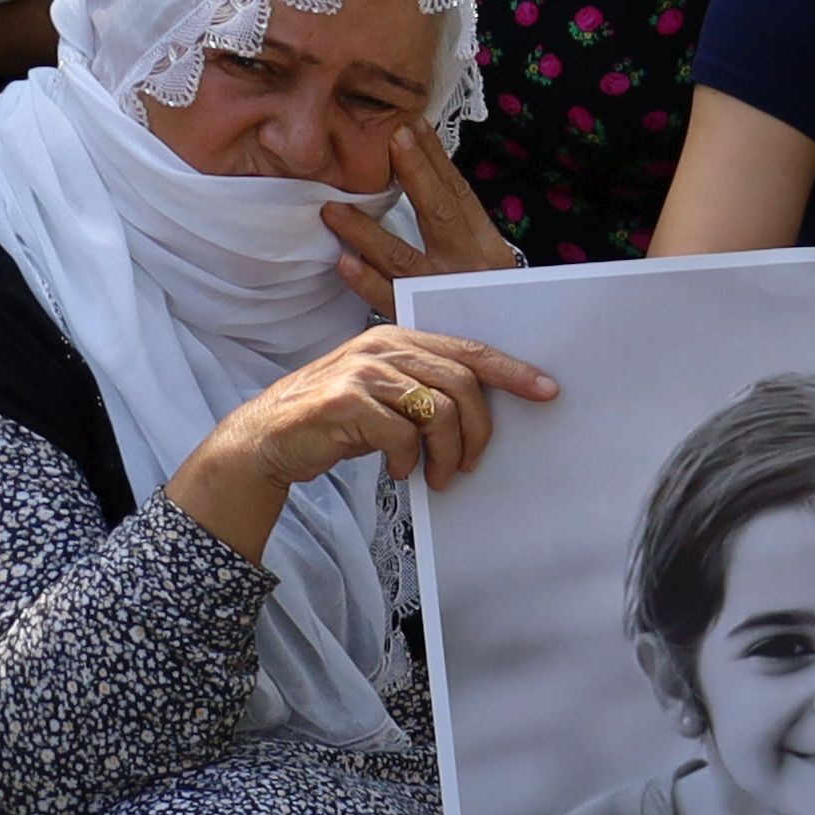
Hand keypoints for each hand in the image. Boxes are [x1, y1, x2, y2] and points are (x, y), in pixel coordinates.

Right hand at [183, 322, 555, 514]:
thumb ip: (426, 388)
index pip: (470, 350)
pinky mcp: (344, 401)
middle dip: (479, 431)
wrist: (266, 441)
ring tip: (439, 476)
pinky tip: (398, 472)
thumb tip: (484, 410)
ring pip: (438, 410)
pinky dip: (407, 460)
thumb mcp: (385, 395)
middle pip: (463, 384)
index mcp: (398, 338)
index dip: (513, 371)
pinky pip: (402, 434)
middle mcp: (382, 346)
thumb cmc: (336, 421)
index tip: (548, 391)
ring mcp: (362, 371)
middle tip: (471, 465)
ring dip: (447, 453)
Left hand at [318, 122, 518, 322]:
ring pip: (404, 257)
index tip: (412, 125)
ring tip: (332, 208)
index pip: (460, 195)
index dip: (436, 160)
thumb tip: (427, 188)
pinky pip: (392, 300)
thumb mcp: (488, 267)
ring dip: (366, 230)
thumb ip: (461, 236)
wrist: (515, 363)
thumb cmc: (496, 311)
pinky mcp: (425, 323)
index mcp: (489, 249)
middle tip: (390, 138)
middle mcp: (471, 268)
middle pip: (440, 213)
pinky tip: (344, 263)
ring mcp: (447, 295)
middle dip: (416, 172)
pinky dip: (368, 282)